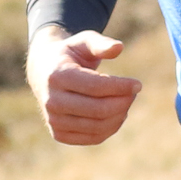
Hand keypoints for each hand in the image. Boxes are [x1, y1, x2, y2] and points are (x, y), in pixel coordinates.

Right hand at [30, 28, 141, 144]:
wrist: (42, 72)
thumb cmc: (70, 54)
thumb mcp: (83, 41)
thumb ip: (100, 44)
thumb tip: (119, 47)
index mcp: (57, 76)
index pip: (96, 87)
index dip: (121, 87)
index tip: (138, 84)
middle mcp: (52, 101)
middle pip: (99, 110)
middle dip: (123, 102)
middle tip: (133, 93)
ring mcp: (54, 120)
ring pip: (98, 127)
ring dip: (120, 115)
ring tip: (125, 101)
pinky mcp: (59, 134)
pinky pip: (94, 138)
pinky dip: (111, 128)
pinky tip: (117, 113)